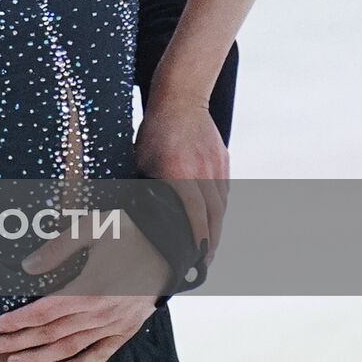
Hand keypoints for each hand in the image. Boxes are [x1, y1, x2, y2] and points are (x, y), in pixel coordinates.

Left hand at [0, 214, 169, 361]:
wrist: (167, 245)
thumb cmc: (127, 232)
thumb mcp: (89, 230)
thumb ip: (56, 249)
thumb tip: (28, 267)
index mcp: (88, 290)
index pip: (42, 312)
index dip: (16, 321)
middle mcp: (99, 313)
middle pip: (51, 333)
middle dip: (19, 341)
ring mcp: (114, 324)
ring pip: (71, 347)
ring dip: (41, 357)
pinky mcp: (127, 329)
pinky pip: (101, 354)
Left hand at [134, 94, 228, 265]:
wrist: (181, 98)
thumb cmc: (154, 129)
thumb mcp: (141, 158)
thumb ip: (146, 184)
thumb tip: (138, 210)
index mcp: (180, 173)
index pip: (194, 214)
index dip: (197, 238)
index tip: (196, 257)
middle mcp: (203, 173)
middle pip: (213, 216)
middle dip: (210, 242)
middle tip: (204, 262)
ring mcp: (216, 167)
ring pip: (220, 205)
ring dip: (216, 227)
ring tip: (209, 246)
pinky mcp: (223, 161)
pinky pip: (223, 191)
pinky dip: (219, 208)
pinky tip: (213, 218)